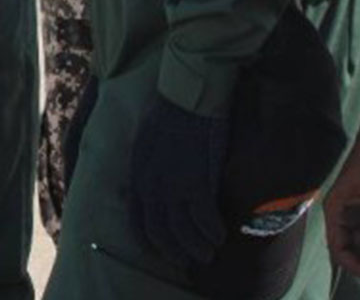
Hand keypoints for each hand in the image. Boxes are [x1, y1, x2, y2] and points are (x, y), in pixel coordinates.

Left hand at [129, 94, 229, 270]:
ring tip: (211, 252)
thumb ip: (148, 169)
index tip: (165, 252)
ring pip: (184, 232)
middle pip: (160, 233)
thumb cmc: (169, 115)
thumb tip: (155, 186)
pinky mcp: (196, 182)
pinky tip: (221, 234)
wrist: (186, 98)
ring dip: (199, 247)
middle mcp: (151, 186)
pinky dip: (213, 231)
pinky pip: (205, 220)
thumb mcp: (146, 143)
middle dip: (177, 252)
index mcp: (138, 176)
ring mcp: (173, 186)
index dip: (151, 242)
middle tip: (193, 261)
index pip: (138, 222)